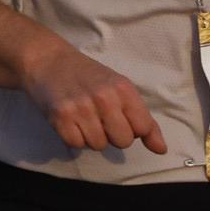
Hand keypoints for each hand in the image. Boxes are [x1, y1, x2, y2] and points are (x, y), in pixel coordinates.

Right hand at [23, 37, 165, 156]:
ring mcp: (81, 107)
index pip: (142, 127)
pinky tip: (70, 120)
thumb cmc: (88, 76)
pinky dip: (74, 137)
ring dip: (92, 136)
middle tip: (100, 118)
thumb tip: (161, 150)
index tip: (121, 118)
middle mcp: (104, 97)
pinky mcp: (60, 117)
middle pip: (123, 141)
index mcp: (123, 88)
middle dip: (113, 135)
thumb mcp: (120, 89)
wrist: (48, 61)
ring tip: (83, 117)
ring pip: (98, 145)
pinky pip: (76, 144)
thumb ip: (143, 119)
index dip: (133, 129)